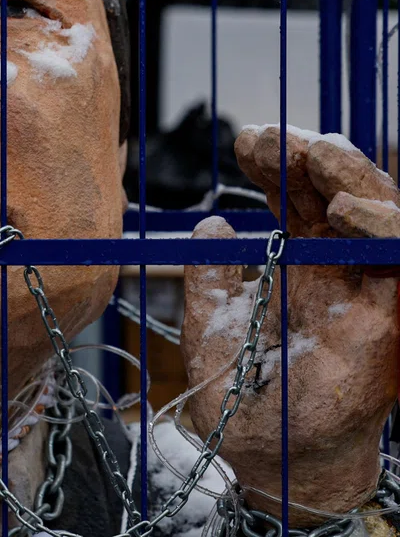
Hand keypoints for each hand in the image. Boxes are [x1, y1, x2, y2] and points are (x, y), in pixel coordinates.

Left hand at [180, 126, 398, 525]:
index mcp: (300, 265)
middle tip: (269, 137)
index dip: (279, 163)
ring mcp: (367, 293)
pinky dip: (381, 228)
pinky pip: (399, 262)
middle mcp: (339, 271)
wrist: (260, 454)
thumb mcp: (211, 321)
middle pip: (340, 193)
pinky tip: (345, 208)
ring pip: (381, 214)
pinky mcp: (388, 322)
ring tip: (312, 152)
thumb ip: (210, 274)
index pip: (300, 197)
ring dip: (351, 176)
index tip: (245, 140)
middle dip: (310, 156)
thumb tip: (210, 222)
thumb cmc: (239, 392)